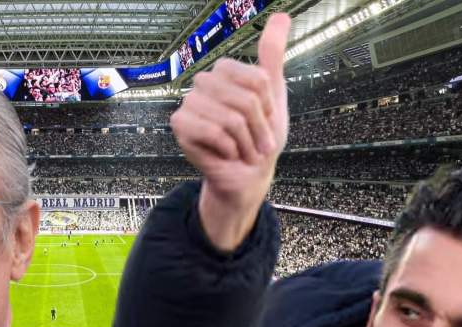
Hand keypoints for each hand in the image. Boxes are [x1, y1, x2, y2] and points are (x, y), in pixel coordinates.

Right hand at [170, 13, 290, 250]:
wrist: (246, 174)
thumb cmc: (259, 137)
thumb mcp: (273, 94)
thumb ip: (272, 55)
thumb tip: (281, 17)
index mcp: (224, 71)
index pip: (257, 81)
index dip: (267, 105)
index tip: (266, 119)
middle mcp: (204, 83)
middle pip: (245, 100)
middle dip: (258, 127)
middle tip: (257, 141)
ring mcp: (190, 103)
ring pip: (230, 118)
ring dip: (245, 141)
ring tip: (243, 149)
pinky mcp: (180, 125)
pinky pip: (213, 131)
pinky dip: (228, 148)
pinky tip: (226, 152)